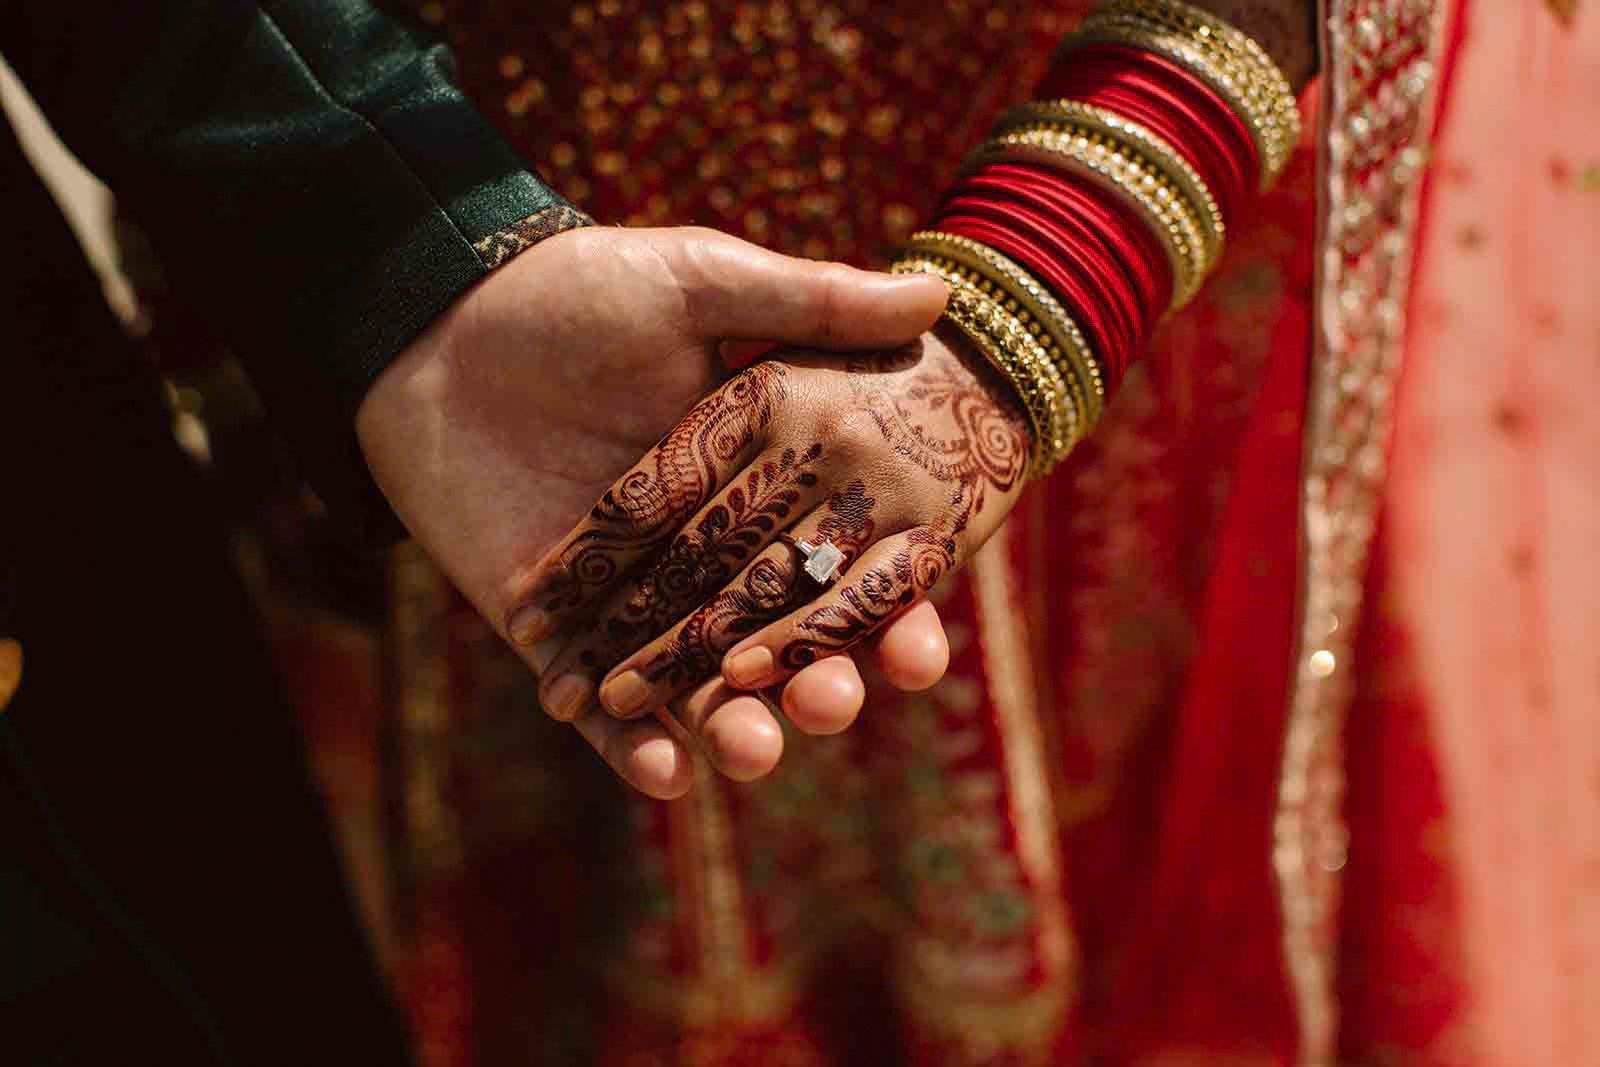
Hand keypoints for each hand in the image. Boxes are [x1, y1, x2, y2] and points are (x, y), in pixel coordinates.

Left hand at [513, 323, 1028, 746]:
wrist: (439, 322)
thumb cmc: (577, 288)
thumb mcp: (701, 281)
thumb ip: (810, 301)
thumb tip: (936, 300)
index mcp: (758, 481)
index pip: (836, 563)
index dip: (886, 615)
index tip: (924, 655)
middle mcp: (706, 551)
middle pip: (776, 641)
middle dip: (811, 684)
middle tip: (833, 705)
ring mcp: (631, 599)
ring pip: (696, 687)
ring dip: (730, 729)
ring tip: (755, 749)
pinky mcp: (554, 631)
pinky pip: (596, 706)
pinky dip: (627, 746)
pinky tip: (664, 773)